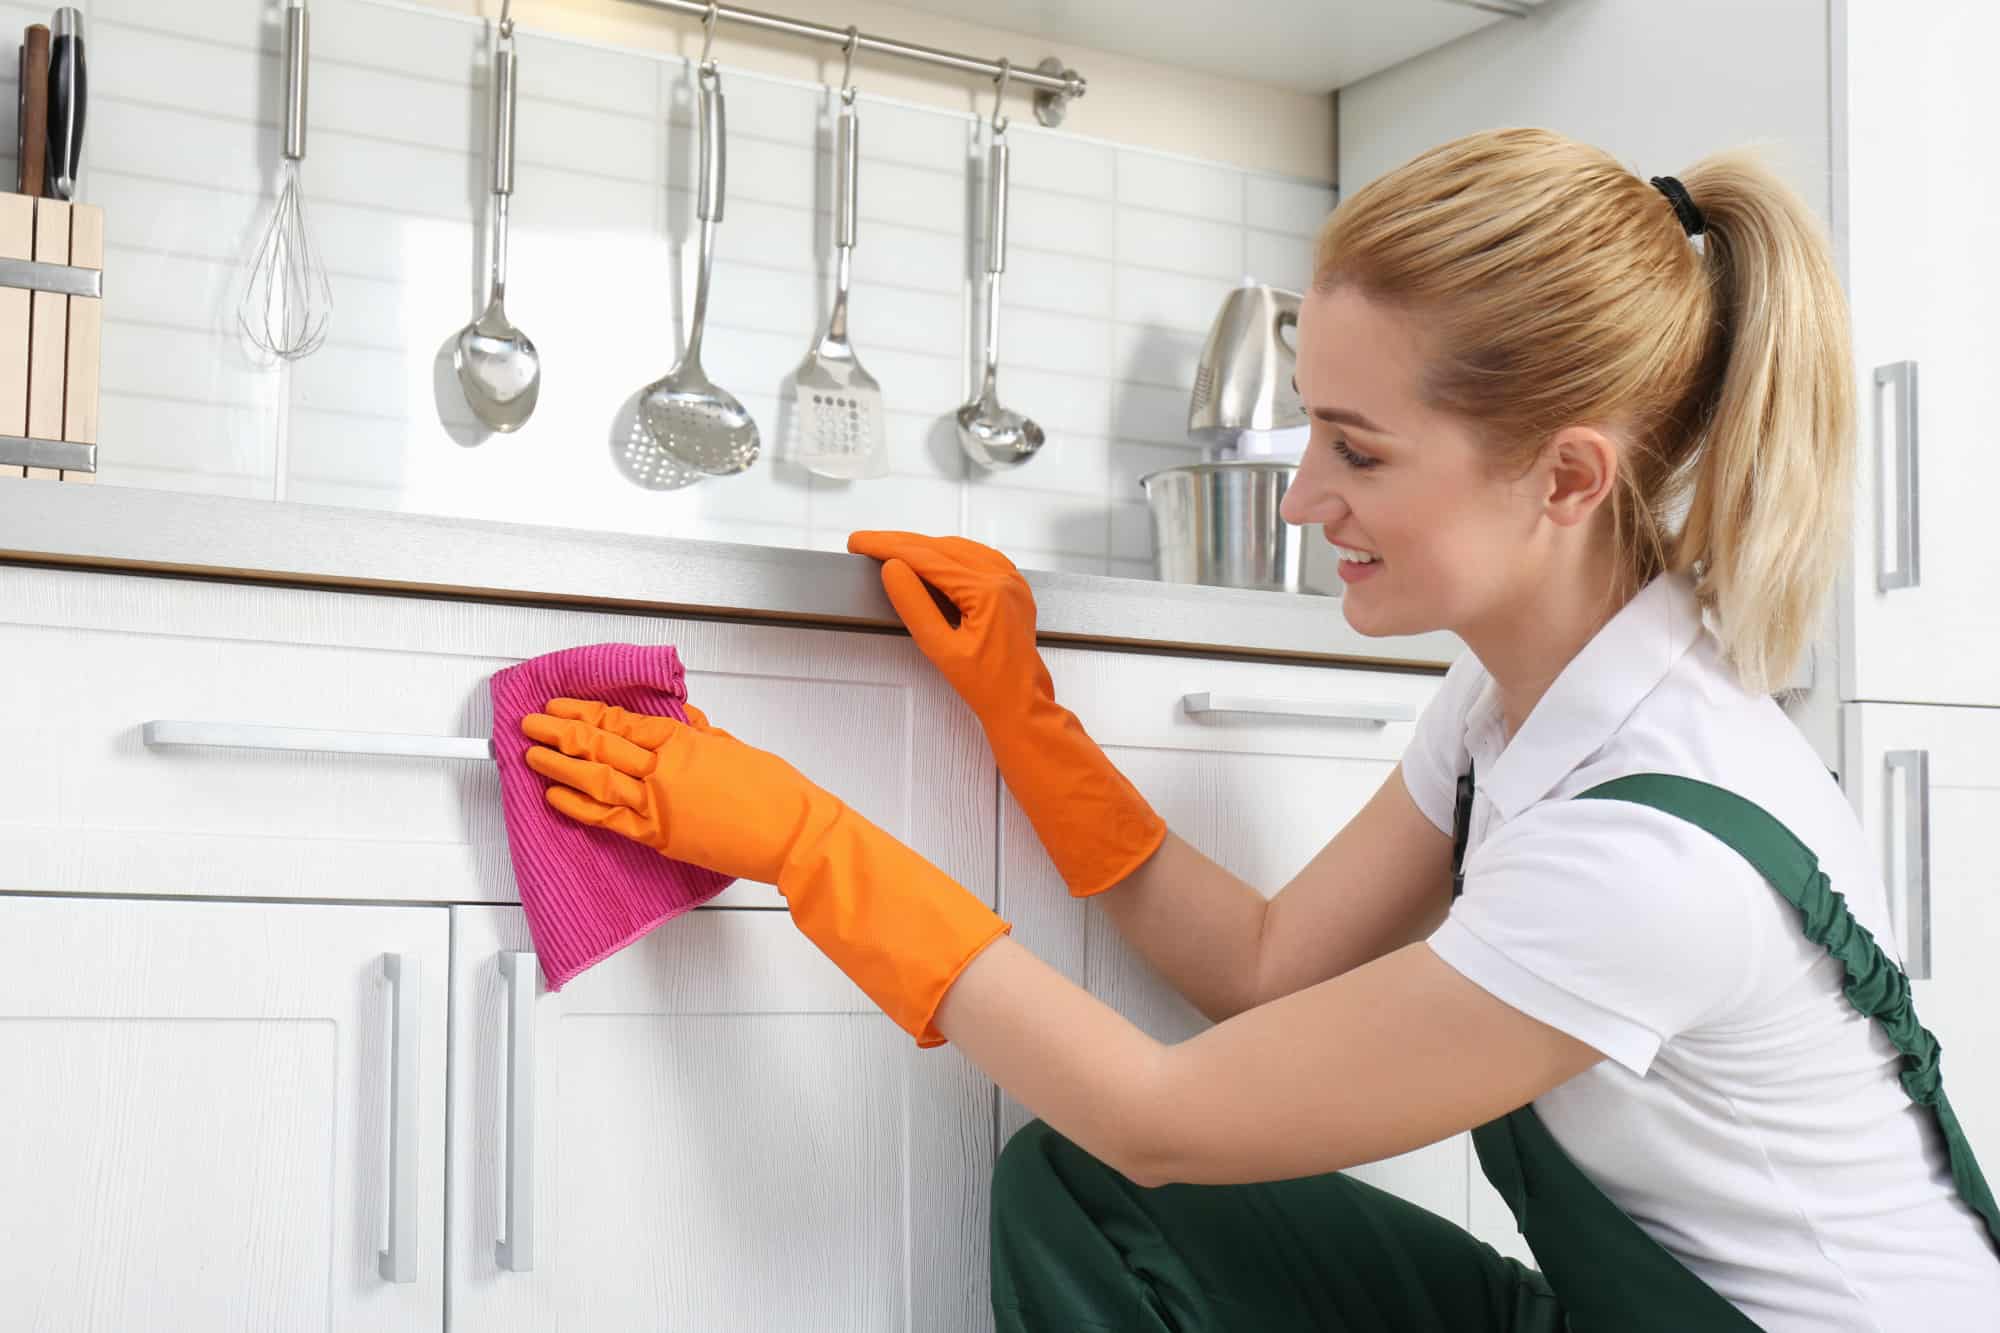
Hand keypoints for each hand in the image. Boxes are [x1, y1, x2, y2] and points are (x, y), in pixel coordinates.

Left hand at [522, 695, 1009, 1048]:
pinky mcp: (661, 836)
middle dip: (560, 731)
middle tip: (530, 723)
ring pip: (596, 778)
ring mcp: (660, 803)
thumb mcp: (737, 748)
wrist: (795, 834)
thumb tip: (682, 721)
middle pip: (600, 743)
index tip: (560, 705)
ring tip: (532, 754)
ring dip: (559, 764)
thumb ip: (703, 735)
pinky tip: (556, 796)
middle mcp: (666, 768)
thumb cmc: (776, 793)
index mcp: (685, 740)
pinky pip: (609, 819)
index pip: (621, 720)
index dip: (584, 711)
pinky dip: (579, 806)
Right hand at [846, 530, 1165, 897]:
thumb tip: (892, 569)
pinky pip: (974, 557)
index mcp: (988, 590)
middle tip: (865, 543)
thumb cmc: (986, 685)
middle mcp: (1003, 577)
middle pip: (941, 547)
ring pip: (957, 548)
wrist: (1020, 703)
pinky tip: (929, 558)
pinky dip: (946, 554)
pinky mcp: (1011, 586)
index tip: (859, 542)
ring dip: (922, 547)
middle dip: (900, 543)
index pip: (928, 557)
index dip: (888, 547)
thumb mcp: (941, 649)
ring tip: (889, 550)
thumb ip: (915, 606)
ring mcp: (1011, 579)